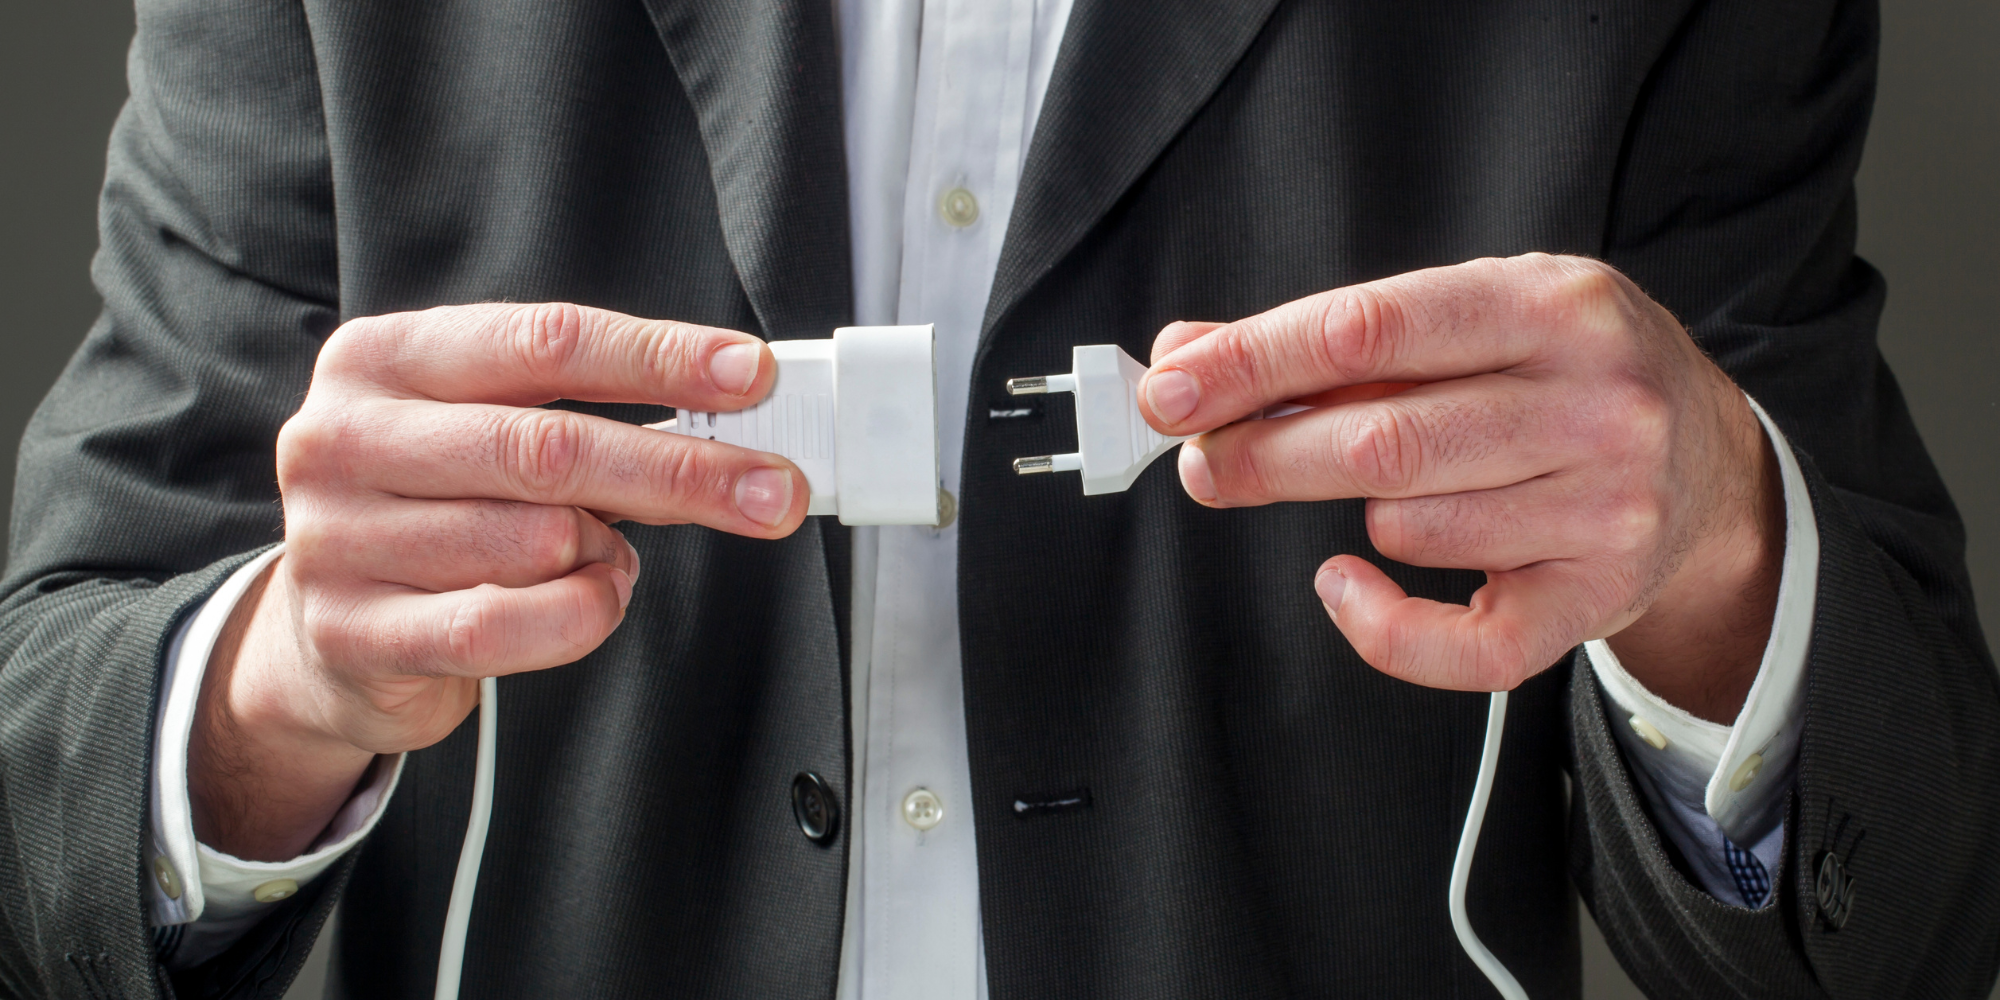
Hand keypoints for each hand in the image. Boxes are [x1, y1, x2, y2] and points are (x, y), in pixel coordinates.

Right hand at [191, 303, 806, 859]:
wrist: (329, 628)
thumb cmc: (437, 507)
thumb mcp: (493, 430)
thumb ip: (592, 416)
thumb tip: (732, 421)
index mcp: (386, 358)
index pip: (547, 341)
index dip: (660, 359)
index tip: (752, 374)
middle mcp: (346, 438)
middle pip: (551, 446)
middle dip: (683, 471)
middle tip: (773, 490)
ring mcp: (336, 537)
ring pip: (537, 542)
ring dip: (609, 556)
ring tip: (611, 558)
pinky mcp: (351, 632)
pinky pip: (506, 624)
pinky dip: (580, 615)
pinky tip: (594, 599)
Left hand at [1140, 254, 1782, 721]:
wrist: (1710, 460)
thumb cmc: (1562, 377)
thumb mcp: (1470, 318)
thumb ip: (1330, 340)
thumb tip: (1186, 351)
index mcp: (1552, 303)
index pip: (1370, 331)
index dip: (1253, 363)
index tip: (1172, 390)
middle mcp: (1595, 401)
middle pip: (1381, 442)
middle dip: (1265, 455)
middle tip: (1204, 462)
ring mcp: (1609, 506)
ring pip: (1411, 528)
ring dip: (1357, 517)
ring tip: (1376, 494)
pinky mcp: (1602, 597)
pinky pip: (1463, 644)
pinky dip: (1380, 626)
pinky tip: (1349, 584)